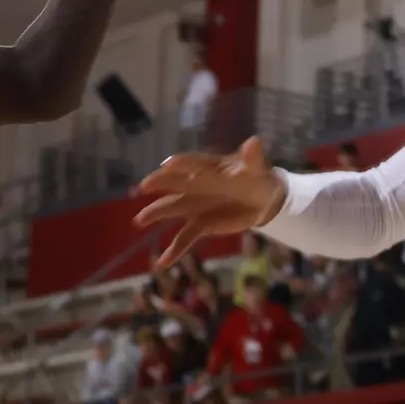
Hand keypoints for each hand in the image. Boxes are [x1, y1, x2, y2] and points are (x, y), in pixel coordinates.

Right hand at [134, 138, 284, 267]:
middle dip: (160, 183)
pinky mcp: (201, 224)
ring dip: (156, 213)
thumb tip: (254, 141)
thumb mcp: (259, 169)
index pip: (193, 162)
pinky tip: (164, 262)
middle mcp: (197, 185)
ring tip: (140, 220)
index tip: (169, 165)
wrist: (264, 201)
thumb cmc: (258, 179)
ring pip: (173, 208)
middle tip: (145, 186)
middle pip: (175, 183)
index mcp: (210, 167)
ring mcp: (196, 205)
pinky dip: (175, 249)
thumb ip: (254, 159)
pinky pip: (185, 237)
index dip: (183, 163)